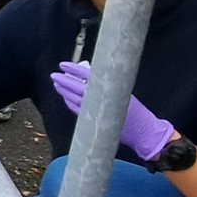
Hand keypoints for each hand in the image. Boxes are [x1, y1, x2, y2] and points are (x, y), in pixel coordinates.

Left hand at [49, 61, 175, 160]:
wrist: (142, 131)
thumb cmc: (135, 109)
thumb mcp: (123, 91)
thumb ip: (106, 82)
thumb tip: (87, 72)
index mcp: (109, 88)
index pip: (86, 75)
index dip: (73, 69)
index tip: (63, 65)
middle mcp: (100, 99)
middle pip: (75, 87)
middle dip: (63, 80)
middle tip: (54, 74)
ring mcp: (94, 111)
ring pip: (73, 99)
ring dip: (64, 91)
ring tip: (57, 84)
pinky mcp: (92, 122)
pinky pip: (76, 110)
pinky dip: (69, 102)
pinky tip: (65, 97)